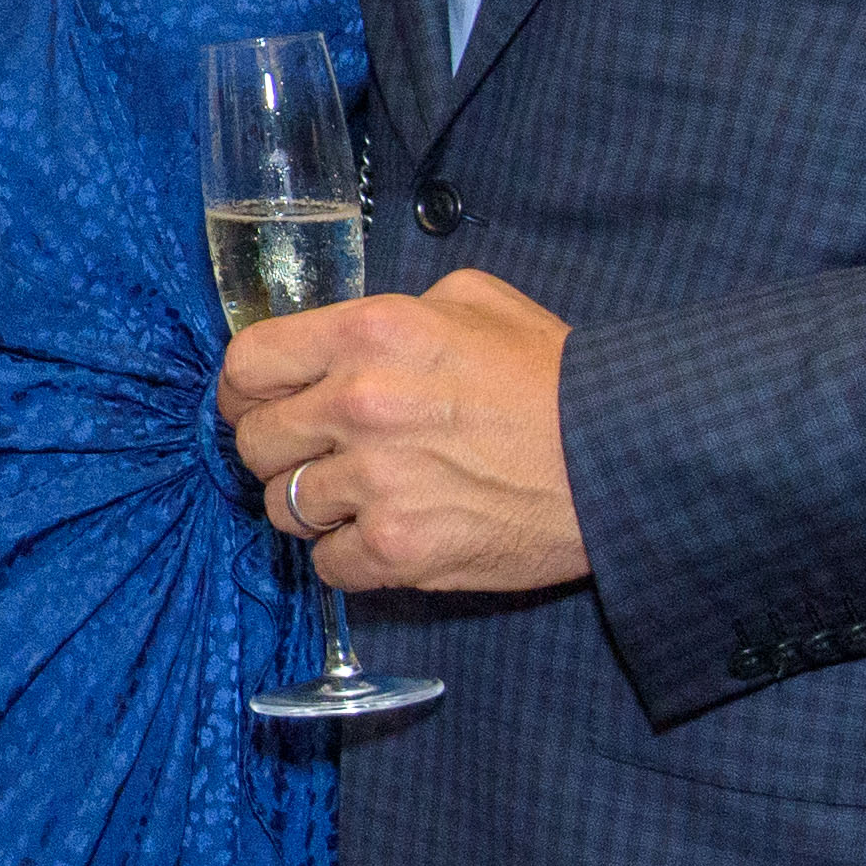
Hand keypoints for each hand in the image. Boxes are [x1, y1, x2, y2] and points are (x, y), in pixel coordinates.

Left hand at [217, 269, 581, 592]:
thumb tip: (339, 337)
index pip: (247, 363)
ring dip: (314, 507)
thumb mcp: (473, 301)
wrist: (621, 455)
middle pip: (253, 440)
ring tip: (364, 496)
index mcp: (370, 334)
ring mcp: (375, 482)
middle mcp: (359, 404)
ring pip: (283, 506)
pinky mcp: (398, 549)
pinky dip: (349, 556)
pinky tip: (387, 534)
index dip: (244, 389)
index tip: (258, 403)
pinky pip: (326, 564)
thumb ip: (393, 311)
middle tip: (315, 456)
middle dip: (277, 450)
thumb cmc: (553, 378)